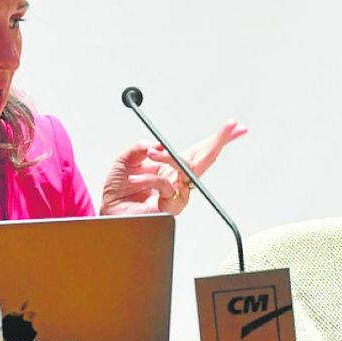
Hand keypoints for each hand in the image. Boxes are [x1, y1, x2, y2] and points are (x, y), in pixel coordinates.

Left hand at [100, 120, 247, 215]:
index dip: (216, 138)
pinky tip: (135, 179)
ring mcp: (177, 192)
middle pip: (205, 158)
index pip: (198, 150)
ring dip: (169, 159)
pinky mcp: (171, 205)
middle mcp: (177, 178)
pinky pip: (165, 185)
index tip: (232, 126)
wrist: (109, 213)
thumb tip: (155, 145)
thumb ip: (138, 148)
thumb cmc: (118, 193)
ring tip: (151, 155)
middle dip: (220, 140)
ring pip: (188, 169)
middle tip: (232, 127)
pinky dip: (149, 179)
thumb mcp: (125, 161)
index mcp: (170, 166)